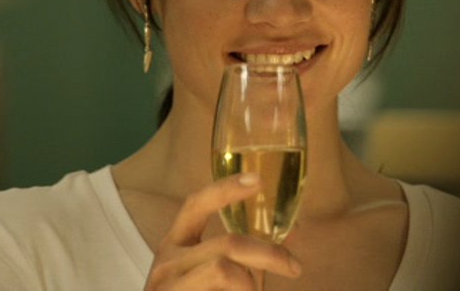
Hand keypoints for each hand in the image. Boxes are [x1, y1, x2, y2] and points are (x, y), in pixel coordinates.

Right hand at [144, 173, 303, 289]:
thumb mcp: (214, 274)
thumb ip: (246, 255)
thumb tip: (293, 230)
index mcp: (175, 244)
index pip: (195, 205)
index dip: (225, 189)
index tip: (258, 180)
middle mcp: (166, 261)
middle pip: (228, 244)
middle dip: (269, 254)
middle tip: (294, 268)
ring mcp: (166, 284)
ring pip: (225, 271)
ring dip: (251, 286)